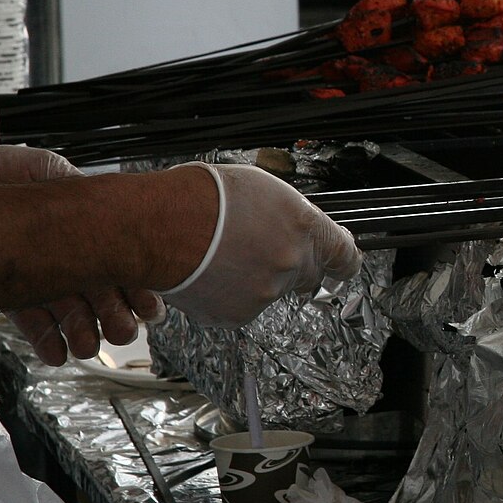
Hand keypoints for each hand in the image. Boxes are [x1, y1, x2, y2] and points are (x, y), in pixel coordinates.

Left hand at [0, 145, 166, 365]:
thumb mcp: (46, 168)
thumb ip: (78, 186)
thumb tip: (110, 206)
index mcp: (78, 221)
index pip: (116, 257)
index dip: (135, 286)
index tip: (148, 307)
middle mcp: (61, 249)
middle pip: (97, 288)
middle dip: (115, 315)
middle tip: (123, 332)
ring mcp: (34, 272)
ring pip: (68, 308)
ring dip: (84, 331)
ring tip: (87, 347)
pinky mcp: (5, 290)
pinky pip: (30, 318)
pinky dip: (47, 339)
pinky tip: (58, 352)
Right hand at [160, 163, 361, 328]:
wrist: (157, 225)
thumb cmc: (201, 197)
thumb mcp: (261, 189)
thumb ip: (291, 214)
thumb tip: (299, 227)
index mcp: (304, 226)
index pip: (345, 255)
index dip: (345, 261)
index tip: (344, 265)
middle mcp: (292, 261)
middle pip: (309, 275)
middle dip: (292, 266)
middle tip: (259, 251)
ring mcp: (267, 291)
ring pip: (272, 291)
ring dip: (255, 278)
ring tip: (221, 255)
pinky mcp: (238, 314)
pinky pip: (242, 307)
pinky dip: (228, 295)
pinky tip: (208, 274)